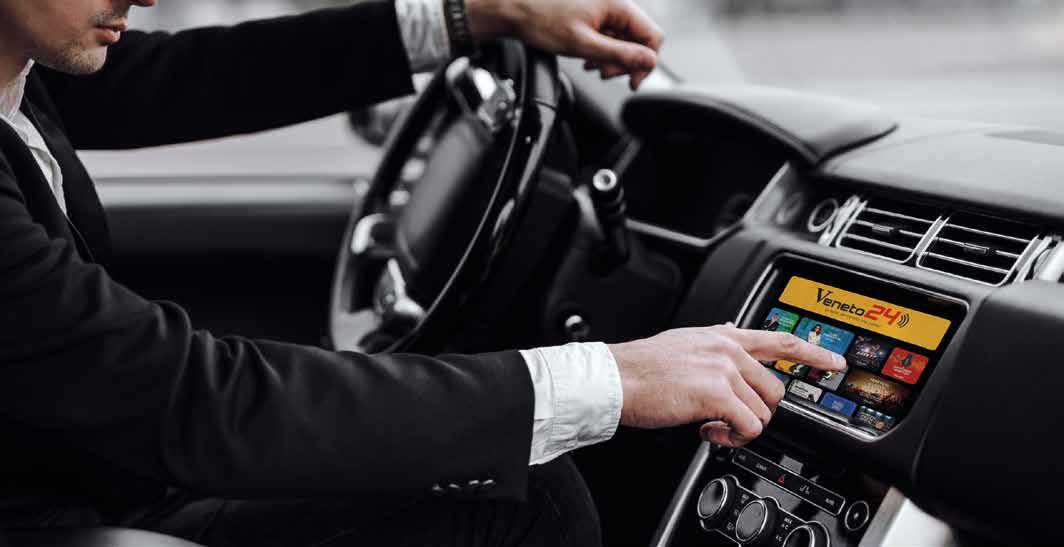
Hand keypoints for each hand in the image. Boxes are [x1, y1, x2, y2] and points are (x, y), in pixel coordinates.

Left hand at [465, 0, 664, 89]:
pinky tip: (588, 59)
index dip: (645, 63)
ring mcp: (604, 9)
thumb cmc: (541, 20)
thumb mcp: (583, 44)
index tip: (631, 81)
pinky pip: (609, 35)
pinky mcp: (594, 15)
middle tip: (605, 75)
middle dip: (626, 62)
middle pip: (639, 39)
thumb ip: (619, 54)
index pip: (652, 36)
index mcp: (617, 5)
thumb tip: (649, 62)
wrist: (514, 8)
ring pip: (624, 39)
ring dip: (612, 58)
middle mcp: (615, 4)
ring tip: (593, 67)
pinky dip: (602, 51)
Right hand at [608, 325, 846, 447]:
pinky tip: (709, 432)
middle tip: (729, 418)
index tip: (834, 362)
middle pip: (774, 389)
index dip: (812, 353)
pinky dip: (732, 437)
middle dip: (757, 411)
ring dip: (740, 427)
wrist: (615, 379)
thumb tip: (734, 331)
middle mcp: (727, 349)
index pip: (779, 340)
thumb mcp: (685, 342)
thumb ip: (714, 340)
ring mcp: (723, 371)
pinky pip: (747, 426)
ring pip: (762, 412)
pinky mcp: (716, 395)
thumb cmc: (642, 368)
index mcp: (723, 337)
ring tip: (712, 426)